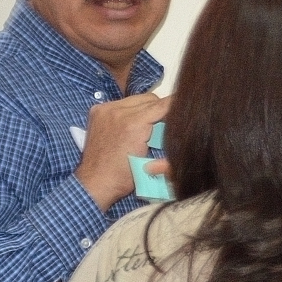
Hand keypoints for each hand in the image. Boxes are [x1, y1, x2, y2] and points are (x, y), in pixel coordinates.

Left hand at [74, 93, 169, 210]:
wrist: (96, 182)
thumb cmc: (127, 176)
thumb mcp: (153, 157)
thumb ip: (163, 133)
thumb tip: (176, 118)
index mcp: (133, 123)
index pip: (162, 105)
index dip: (177, 105)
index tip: (185, 108)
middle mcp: (118, 111)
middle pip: (150, 99)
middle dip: (160, 109)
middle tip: (164, 124)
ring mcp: (106, 109)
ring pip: (137, 99)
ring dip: (145, 109)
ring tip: (146, 124)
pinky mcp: (98, 111)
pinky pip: (122, 103)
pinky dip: (130, 110)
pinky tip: (131, 123)